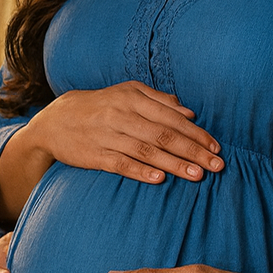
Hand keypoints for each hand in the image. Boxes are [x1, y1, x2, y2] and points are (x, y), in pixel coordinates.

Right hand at [0, 82, 224, 222]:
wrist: (56, 120)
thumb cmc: (101, 105)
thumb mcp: (128, 93)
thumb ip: (159, 100)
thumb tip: (189, 113)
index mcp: (133, 98)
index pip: (171, 117)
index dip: (195, 133)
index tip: (216, 146)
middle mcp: (121, 115)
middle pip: (163, 135)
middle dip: (193, 151)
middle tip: (217, 165)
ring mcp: (107, 136)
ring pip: (146, 151)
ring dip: (174, 164)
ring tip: (197, 175)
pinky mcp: (95, 155)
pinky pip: (121, 164)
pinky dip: (141, 172)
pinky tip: (160, 180)